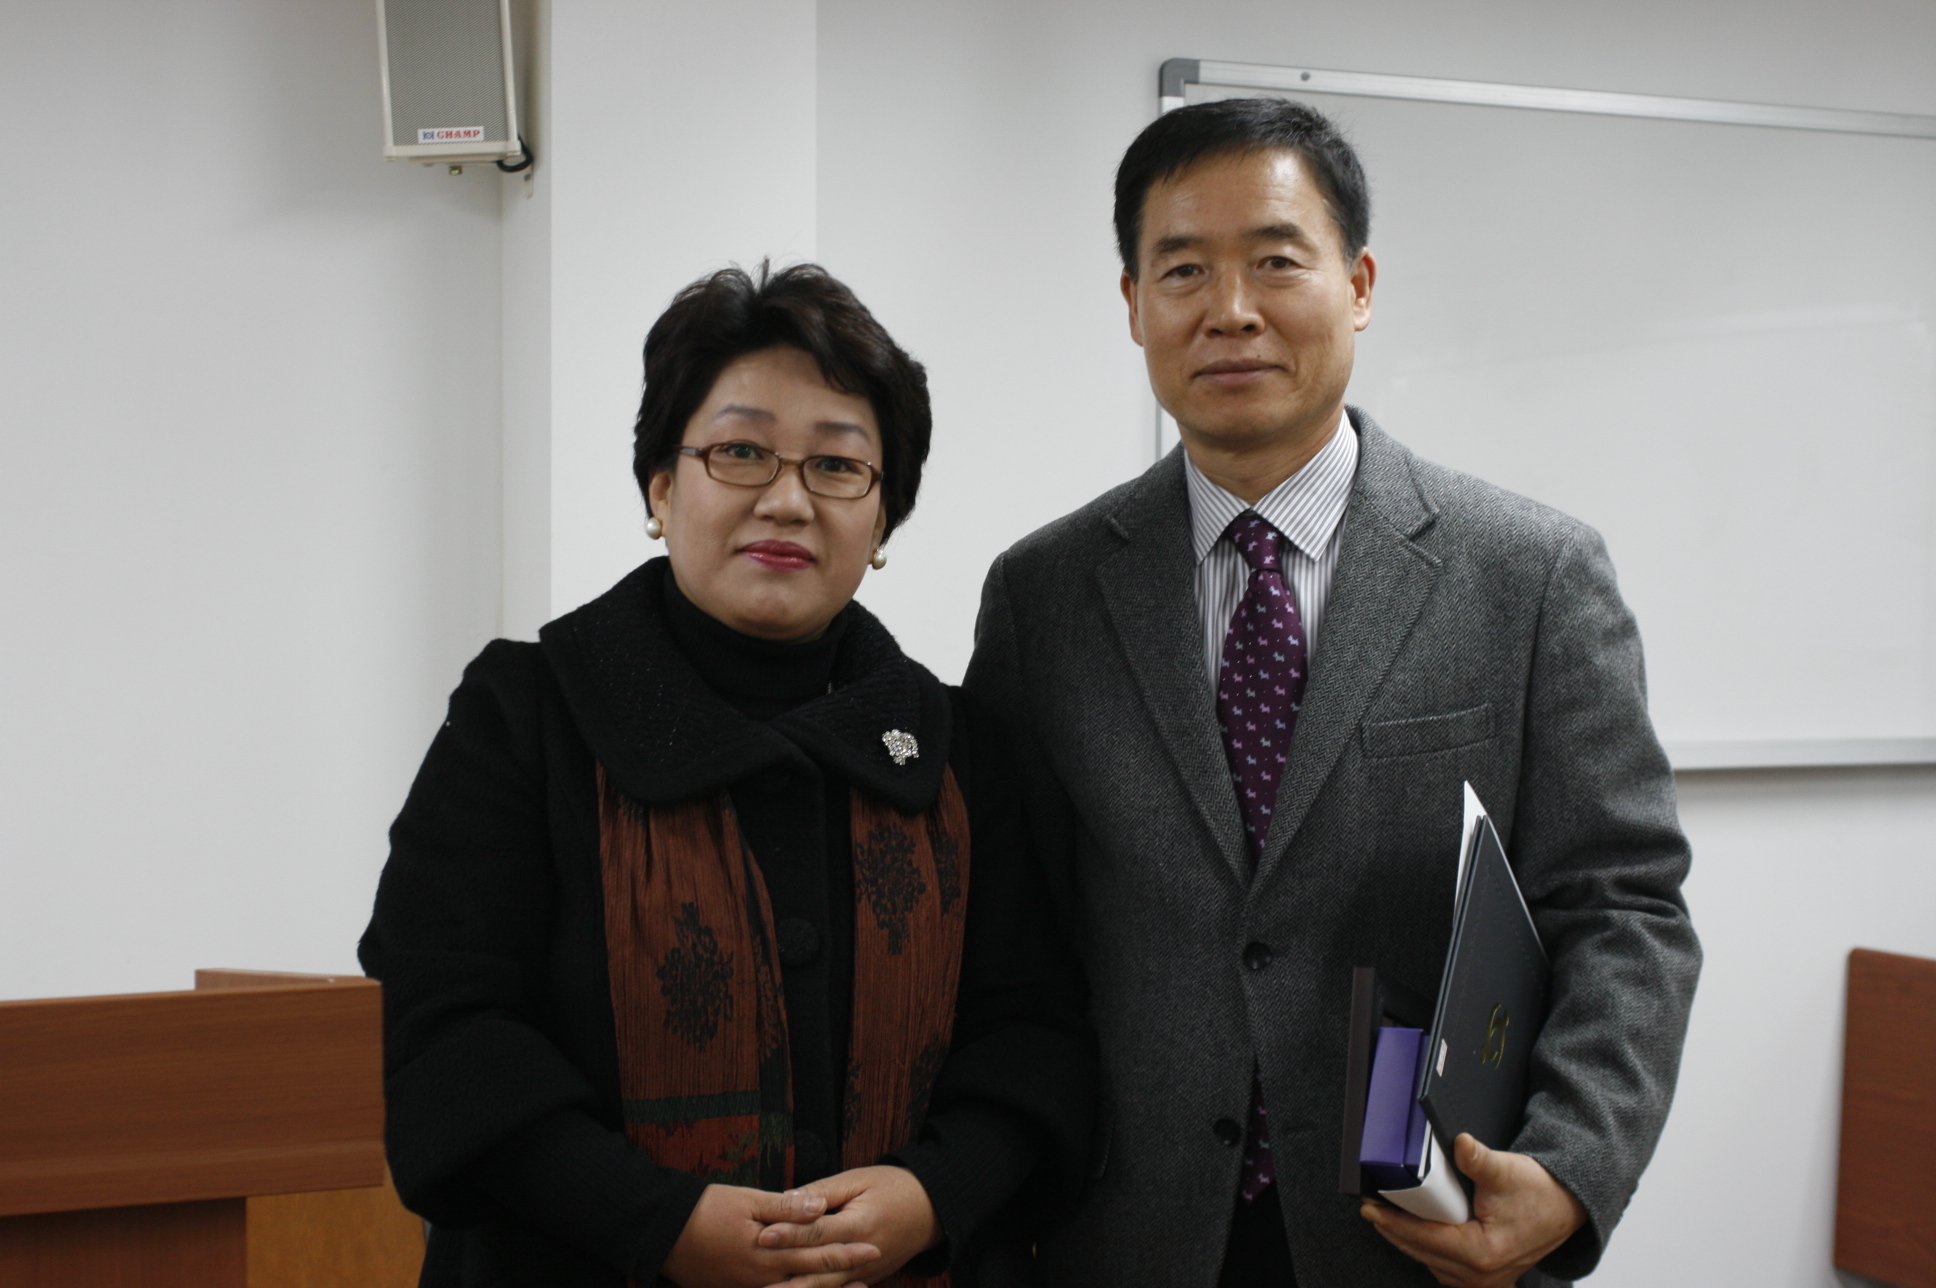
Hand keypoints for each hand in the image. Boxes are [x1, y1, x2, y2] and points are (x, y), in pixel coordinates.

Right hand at [663, 1184, 880, 1287]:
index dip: (847, 1253)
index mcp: (768, 1254)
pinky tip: (805, 1286)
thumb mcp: (746, 1200)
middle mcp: (761, 1279)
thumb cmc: (705, 1209)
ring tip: (851, 1287)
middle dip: (842, 1276)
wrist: (661, 1233)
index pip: (817, 1255)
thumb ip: (785, 1207)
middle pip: (810, 1280)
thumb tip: (820, 1207)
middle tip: (872, 1271)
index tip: (874, 1249)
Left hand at [756, 1166, 941, 1286]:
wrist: (932, 1210)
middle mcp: (861, 1255)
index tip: (762, 1236)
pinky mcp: (866, 1279)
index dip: (789, 1234)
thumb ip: (824, 1191)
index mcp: (859, 1225)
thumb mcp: (860, 1178)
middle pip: (817, 1268)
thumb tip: (789, 1198)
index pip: (817, 1232)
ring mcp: (865, 1272)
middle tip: (754, 1272)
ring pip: (825, 1287)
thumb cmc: (894, 1187)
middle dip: (784, 1271)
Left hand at [1360, 1134, 1585, 1287]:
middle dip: (1394, 1231)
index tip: (1371, 1209)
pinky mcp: (1486, 1278)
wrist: (1567, 1208)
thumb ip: (1478, 1159)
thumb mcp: (1508, 1170)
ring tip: (1387, 1219)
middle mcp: (1483, 1275)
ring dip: (1409, 1243)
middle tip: (1371, 1210)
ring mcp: (1485, 1281)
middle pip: (1423, 1253)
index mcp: (1484, 1253)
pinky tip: (1415, 1234)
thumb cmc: (1540, 1193)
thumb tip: (1460, 1143)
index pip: (1424, 1239)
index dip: (1394, 1223)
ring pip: (1432, 1263)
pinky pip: (1446, 1268)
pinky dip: (1428, 1251)